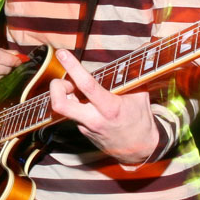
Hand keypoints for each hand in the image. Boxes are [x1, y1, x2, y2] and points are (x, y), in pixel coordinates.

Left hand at [49, 49, 158, 163]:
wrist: (139, 150)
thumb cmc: (141, 120)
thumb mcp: (141, 96)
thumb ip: (133, 75)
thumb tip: (143, 49)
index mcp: (110, 108)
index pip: (86, 85)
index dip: (72, 67)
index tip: (62, 54)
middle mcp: (94, 119)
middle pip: (61, 104)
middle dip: (56, 88)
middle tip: (63, 80)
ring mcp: (86, 127)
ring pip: (64, 108)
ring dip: (65, 94)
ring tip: (76, 87)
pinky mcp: (83, 131)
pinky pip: (73, 113)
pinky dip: (75, 103)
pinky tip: (87, 101)